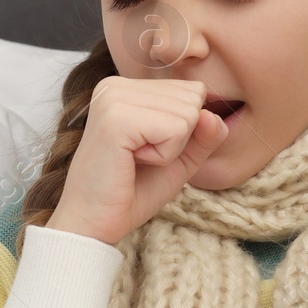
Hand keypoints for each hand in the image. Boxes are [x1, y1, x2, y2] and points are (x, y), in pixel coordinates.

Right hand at [46, 77, 228, 243]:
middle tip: (140, 159)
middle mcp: (116, 84)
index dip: (183, 131)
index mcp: (127, 87)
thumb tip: (213, 115)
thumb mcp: (180, 159)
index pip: (192, 91)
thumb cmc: (131, 192)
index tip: (147, 150)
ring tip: (135, 160)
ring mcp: (114, 98)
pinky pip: (175, 129)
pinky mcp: (116, 118)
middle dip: (178, 139)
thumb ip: (204, 135)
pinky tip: (133, 162)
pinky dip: (164, 155)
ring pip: (187, 114)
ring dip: (170, 149)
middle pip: (192, 99)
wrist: (94, 223)